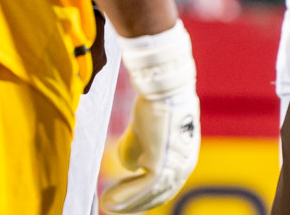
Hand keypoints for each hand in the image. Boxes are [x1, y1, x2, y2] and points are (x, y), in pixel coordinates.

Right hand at [102, 22, 199, 213]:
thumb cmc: (155, 104)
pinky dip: (125, 196)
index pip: (165, 187)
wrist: (161, 87)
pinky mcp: (160, 163)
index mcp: (184, 159)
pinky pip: (142, 187)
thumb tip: (130, 167)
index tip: (124, 202)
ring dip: (126, 203)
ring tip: (106, 205)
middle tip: (111, 208)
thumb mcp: (145, 132)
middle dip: (134, 205)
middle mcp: (184, 166)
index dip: (143, 197)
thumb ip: (139, 150)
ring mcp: (174, 166)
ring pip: (149, 194)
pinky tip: (108, 200)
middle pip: (157, 195)